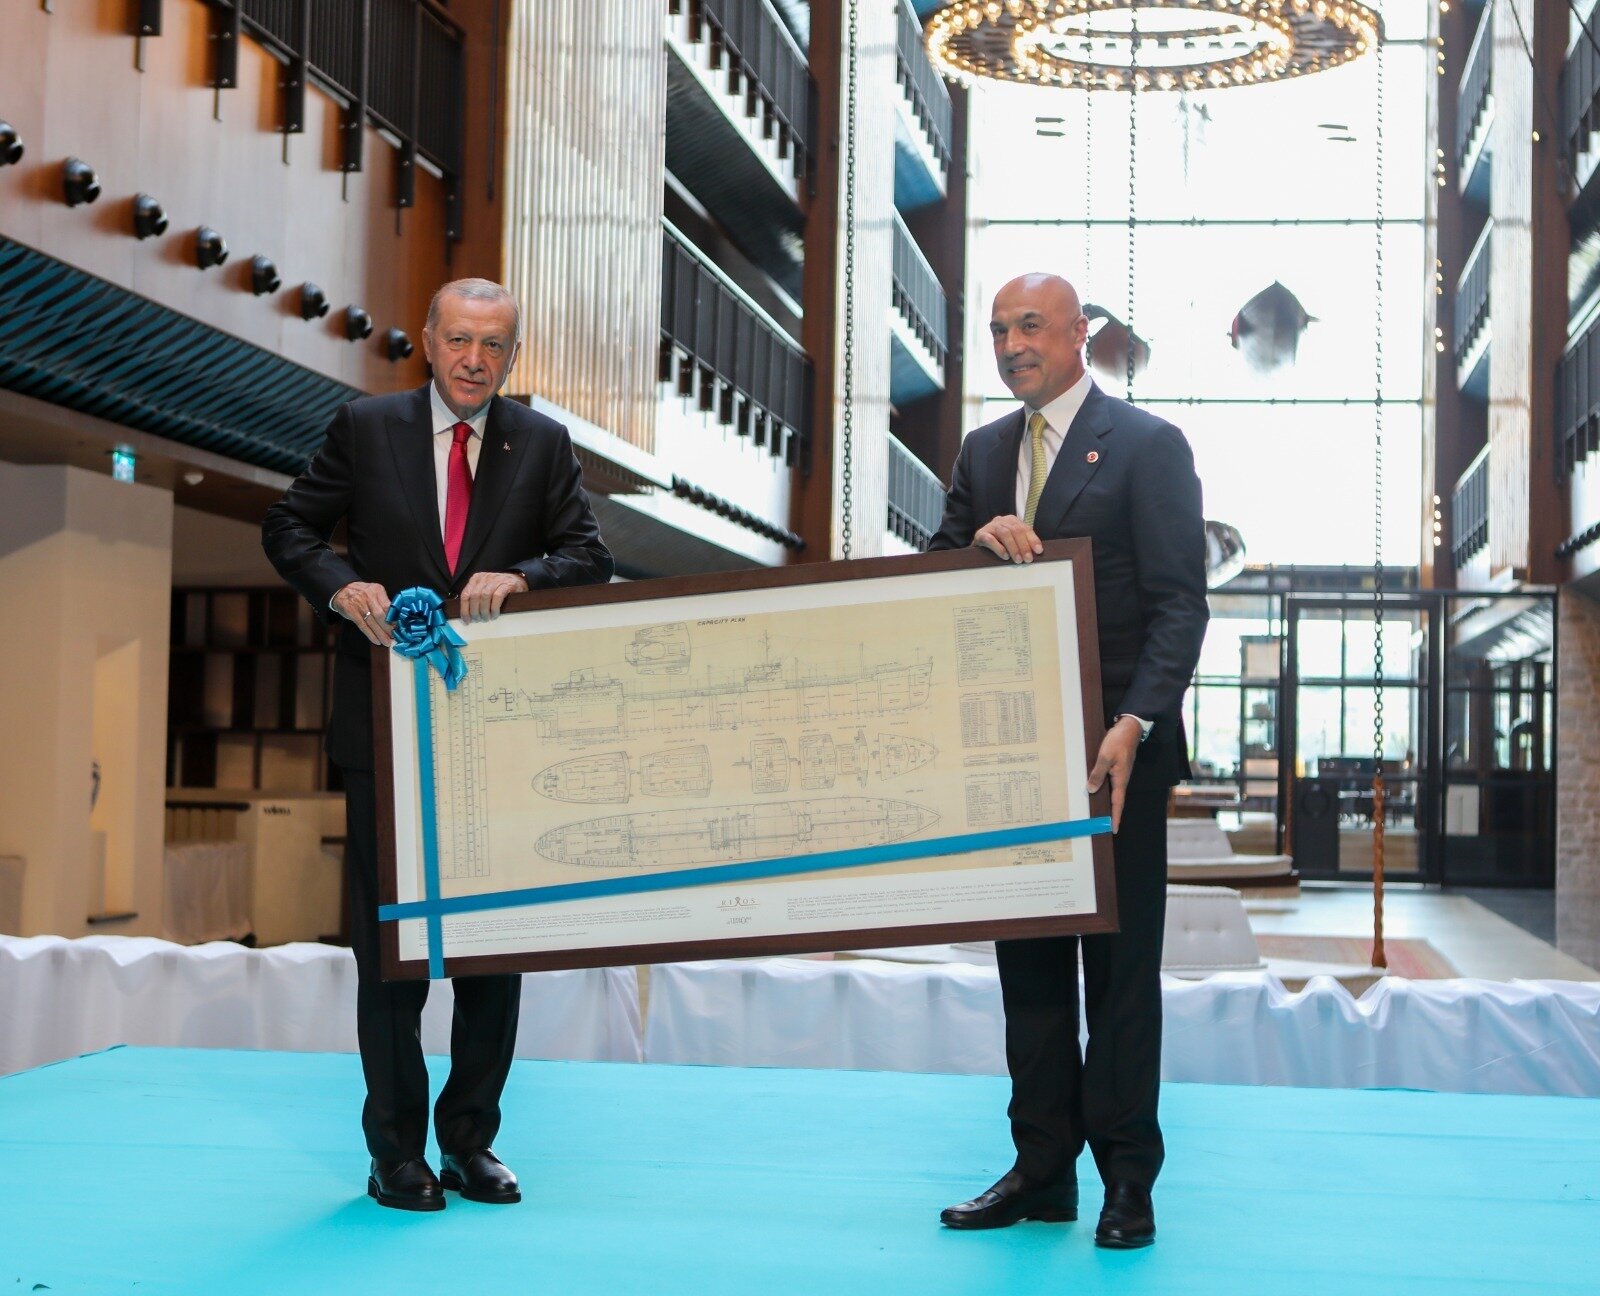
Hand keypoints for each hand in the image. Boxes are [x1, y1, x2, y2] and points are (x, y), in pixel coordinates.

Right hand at [332, 582, 393, 646]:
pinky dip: (370, 634)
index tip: (398, 628)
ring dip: (380, 634)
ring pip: (372, 622)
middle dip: (388, 629)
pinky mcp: (352, 612)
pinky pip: (363, 626)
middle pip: (380, 616)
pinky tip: (376, 640)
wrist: (342, 590)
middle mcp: (369, 596)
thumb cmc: (361, 593)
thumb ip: (383, 603)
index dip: (393, 619)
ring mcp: (359, 604)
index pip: (388, 607)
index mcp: (377, 590)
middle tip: (394, 637)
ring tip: (387, 642)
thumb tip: (395, 619)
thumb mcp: (374, 592)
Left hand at [458, 571, 527, 622]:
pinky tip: (495, 614)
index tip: (466, 620)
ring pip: (484, 596)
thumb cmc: (499, 588)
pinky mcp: (506, 585)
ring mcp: (496, 580)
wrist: (517, 580)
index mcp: (476, 579)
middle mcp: (484, 578)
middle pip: (474, 596)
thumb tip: (467, 614)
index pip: (465, 594)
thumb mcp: (484, 588)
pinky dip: (494, 608)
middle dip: (474, 611)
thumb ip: (475, 596)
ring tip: (486, 618)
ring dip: (484, 610)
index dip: (464, 609)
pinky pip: (497, 597)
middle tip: (478, 620)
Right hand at [973, 515, 1043, 563]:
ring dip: (1013, 547)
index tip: (1038, 551)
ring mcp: (990, 526)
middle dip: (1024, 545)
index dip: (1033, 539)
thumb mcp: (1012, 541)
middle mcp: (1001, 521)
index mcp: (1012, 520)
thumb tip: (1037, 552)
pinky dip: (999, 548)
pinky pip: (990, 539)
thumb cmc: (998, 544)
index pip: (1025, 528)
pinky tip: (1005, 556)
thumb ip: (1023, 543)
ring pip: (1004, 533)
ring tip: (1018, 560)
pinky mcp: (980, 534)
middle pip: (1016, 530)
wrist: (978, 545)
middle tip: (1028, 559)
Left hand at [1087, 716, 1142, 833]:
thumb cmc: (1118, 741)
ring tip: (1097, 812)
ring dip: (1107, 802)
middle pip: (1116, 800)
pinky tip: (1096, 790)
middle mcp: (1121, 779)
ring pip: (1112, 791)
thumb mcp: (1105, 757)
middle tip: (1103, 825)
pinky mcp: (1117, 767)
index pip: (1118, 803)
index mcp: (1120, 779)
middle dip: (1111, 813)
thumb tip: (1091, 790)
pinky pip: (1110, 782)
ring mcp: (1120, 773)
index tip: (1113, 829)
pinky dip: (1104, 789)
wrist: (1128, 728)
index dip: (1115, 817)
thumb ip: (1098, 773)